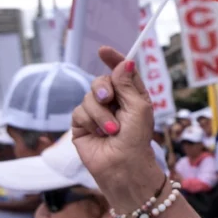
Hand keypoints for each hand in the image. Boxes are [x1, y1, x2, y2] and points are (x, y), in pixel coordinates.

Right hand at [71, 47, 165, 211]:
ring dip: (101, 113)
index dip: (113, 59)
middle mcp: (114, 103)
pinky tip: (99, 134)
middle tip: (108, 99)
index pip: (121, 72)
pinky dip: (90, 122)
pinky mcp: (82, 125)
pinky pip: (79, 111)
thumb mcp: (138, 108)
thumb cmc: (136, 139)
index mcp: (131, 96)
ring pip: (89, 96)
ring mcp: (97, 113)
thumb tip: (125, 61)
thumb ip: (128, 84)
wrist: (122, 166)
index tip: (103, 51)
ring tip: (112, 130)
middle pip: (100, 80)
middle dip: (103, 88)